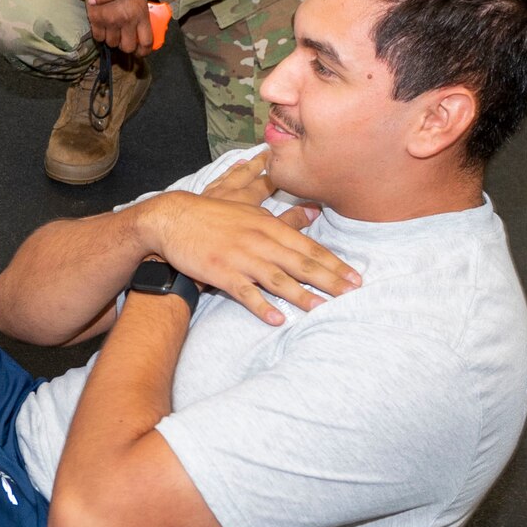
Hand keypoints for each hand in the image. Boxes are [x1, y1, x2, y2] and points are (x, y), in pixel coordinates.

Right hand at [86, 0, 158, 55]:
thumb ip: (142, 13)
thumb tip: (142, 31)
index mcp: (141, 14)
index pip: (146, 42)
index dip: (143, 51)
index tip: (140, 52)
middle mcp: (126, 20)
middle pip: (128, 47)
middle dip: (126, 46)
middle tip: (124, 41)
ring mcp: (110, 20)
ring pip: (112, 43)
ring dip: (113, 40)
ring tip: (113, 32)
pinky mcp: (96, 18)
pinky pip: (98, 37)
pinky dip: (100, 36)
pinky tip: (102, 28)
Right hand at [134, 160, 359, 325]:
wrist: (172, 218)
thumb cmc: (211, 213)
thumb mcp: (249, 207)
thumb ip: (282, 215)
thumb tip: (313, 211)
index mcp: (268, 225)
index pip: (308, 247)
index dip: (333, 263)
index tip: (354, 277)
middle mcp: (259, 241)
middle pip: (300, 263)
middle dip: (329, 279)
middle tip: (353, 293)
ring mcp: (240, 257)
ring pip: (278, 279)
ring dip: (302, 295)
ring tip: (322, 308)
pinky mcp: (221, 272)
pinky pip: (245, 293)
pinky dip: (262, 306)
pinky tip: (277, 319)